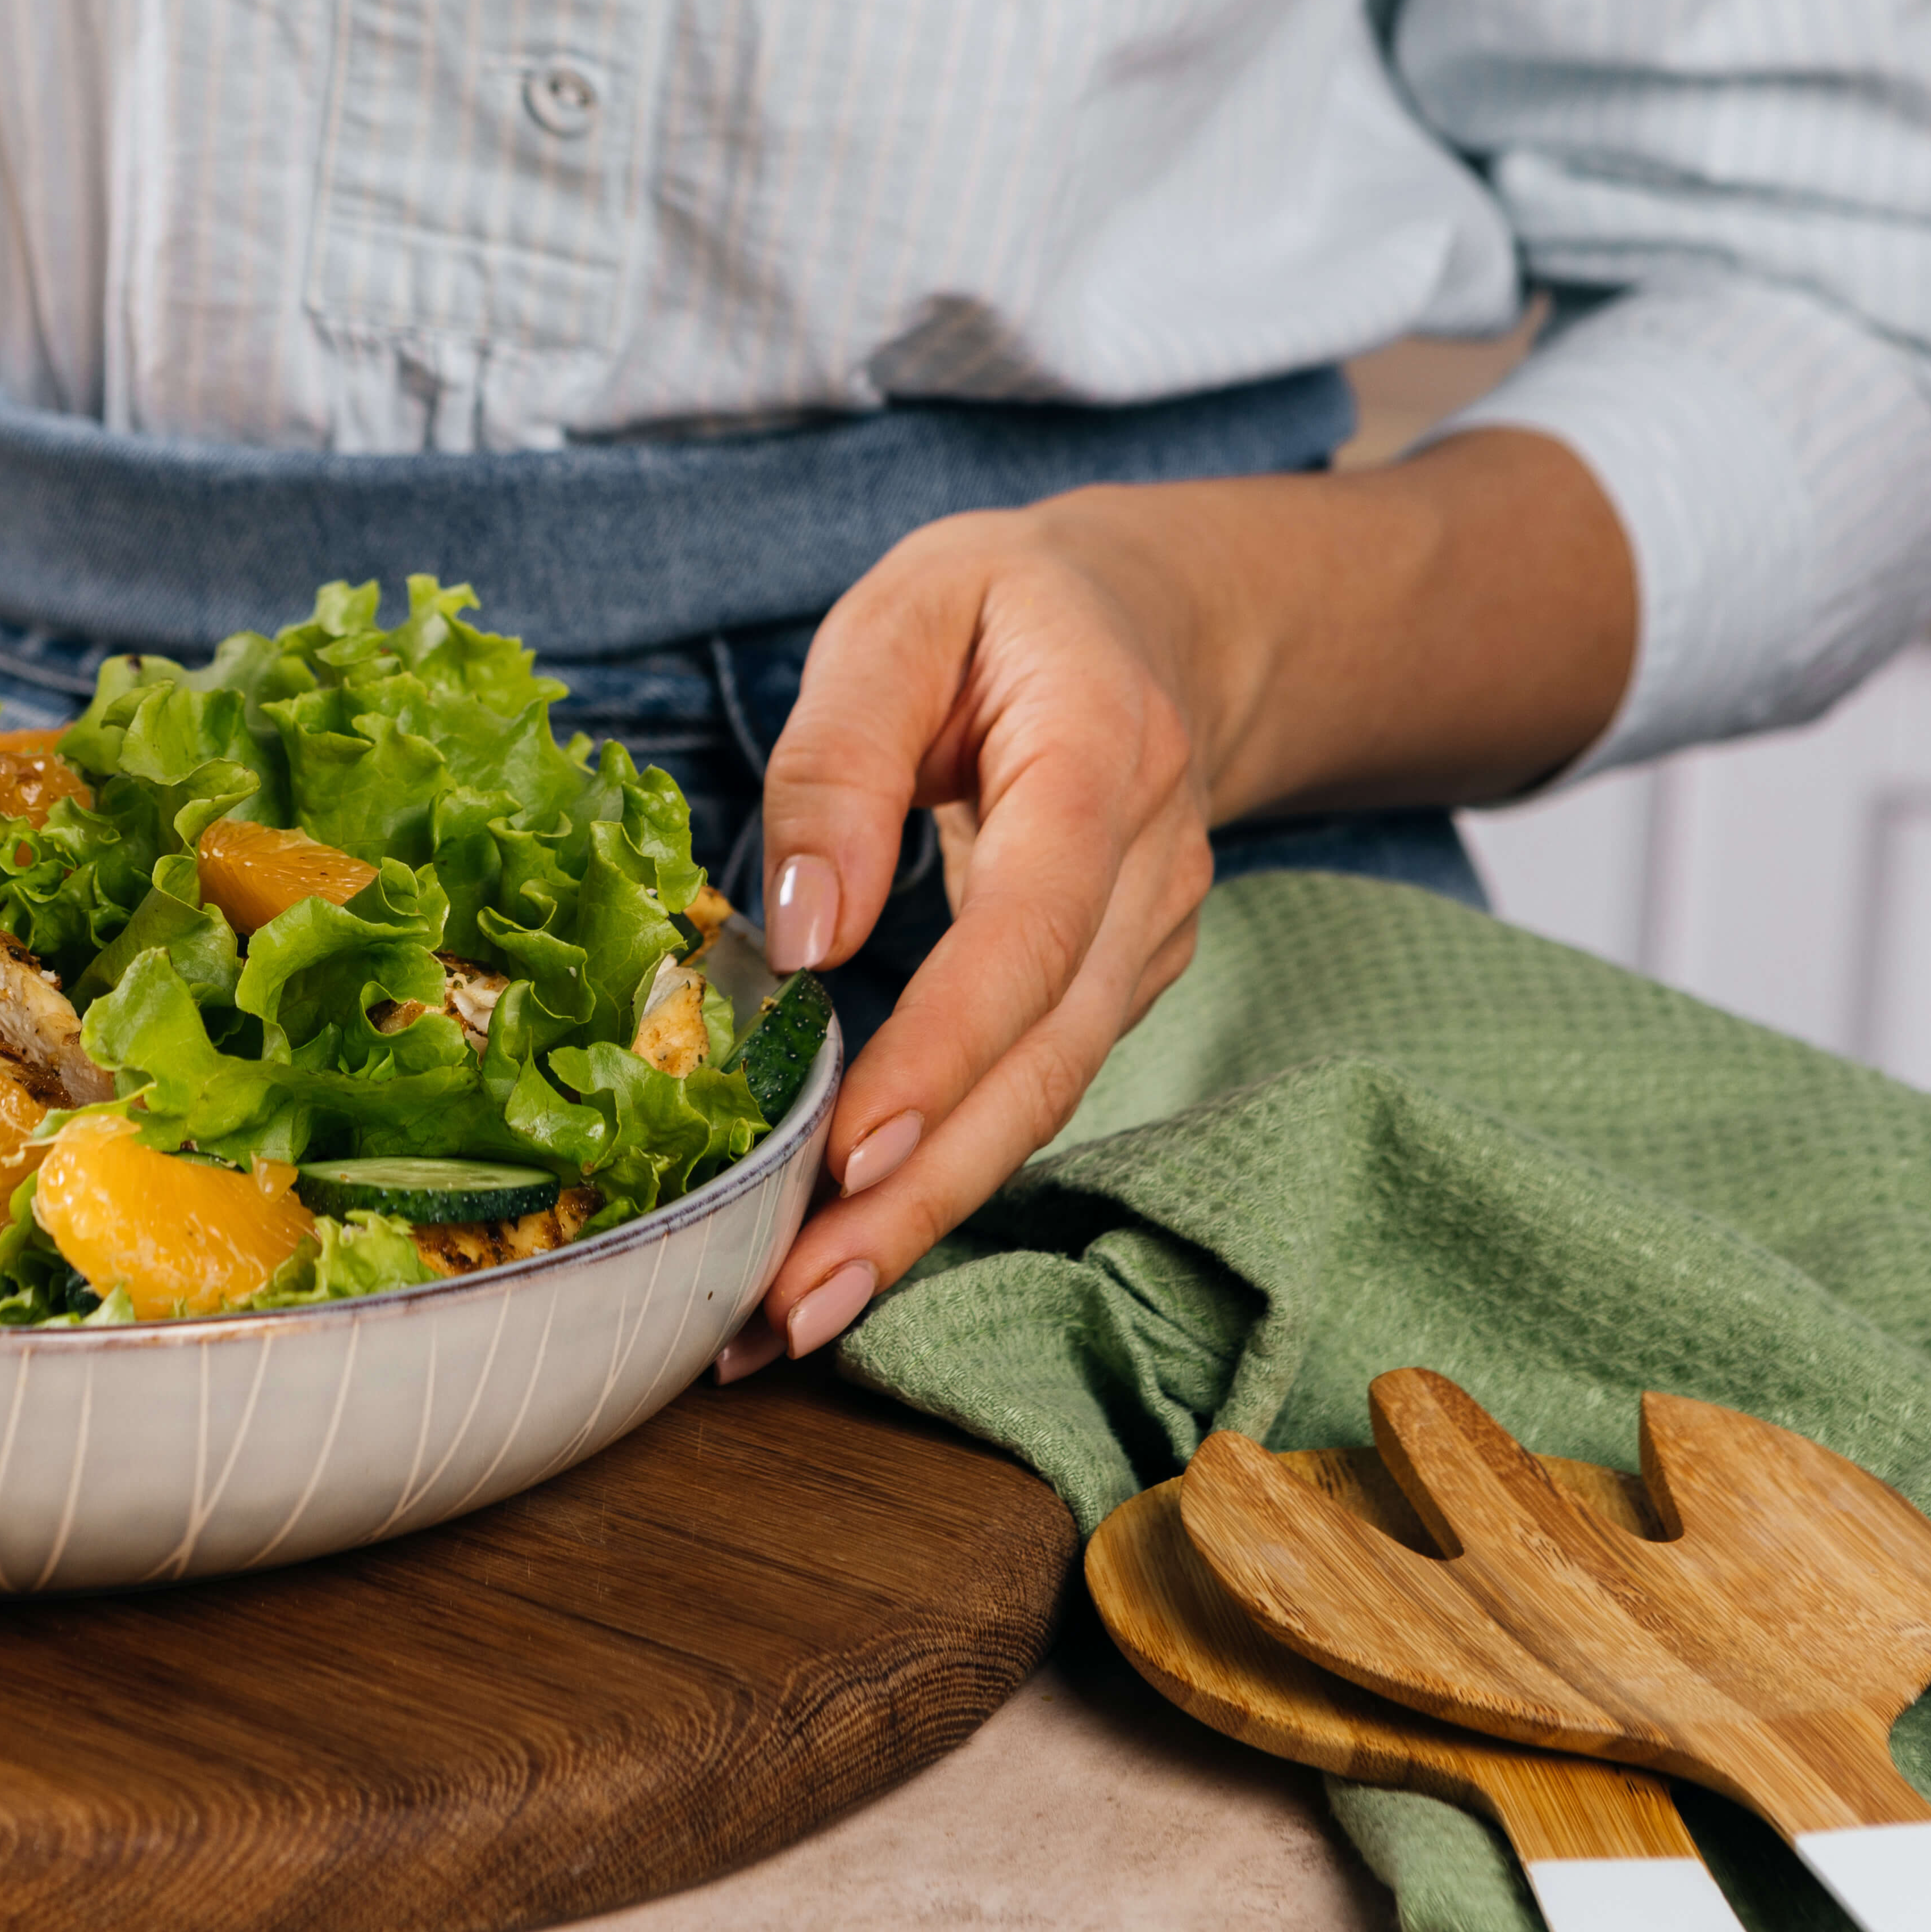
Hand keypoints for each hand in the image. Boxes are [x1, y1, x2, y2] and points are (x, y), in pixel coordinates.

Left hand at [724, 430, 1635, 1374]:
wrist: (1144, 618)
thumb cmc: (1000, 612)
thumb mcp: (902, 619)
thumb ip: (840, 757)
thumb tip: (799, 930)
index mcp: (1105, 761)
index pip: (1033, 930)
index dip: (947, 1051)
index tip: (852, 1155)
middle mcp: (1148, 876)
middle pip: (1043, 1063)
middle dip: (920, 1199)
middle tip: (789, 1310)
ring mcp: (1142, 947)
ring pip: (1038, 1105)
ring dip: (917, 1219)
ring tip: (782, 1320)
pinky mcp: (1104, 991)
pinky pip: (1025, 1096)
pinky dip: (935, 1178)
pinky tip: (837, 1249)